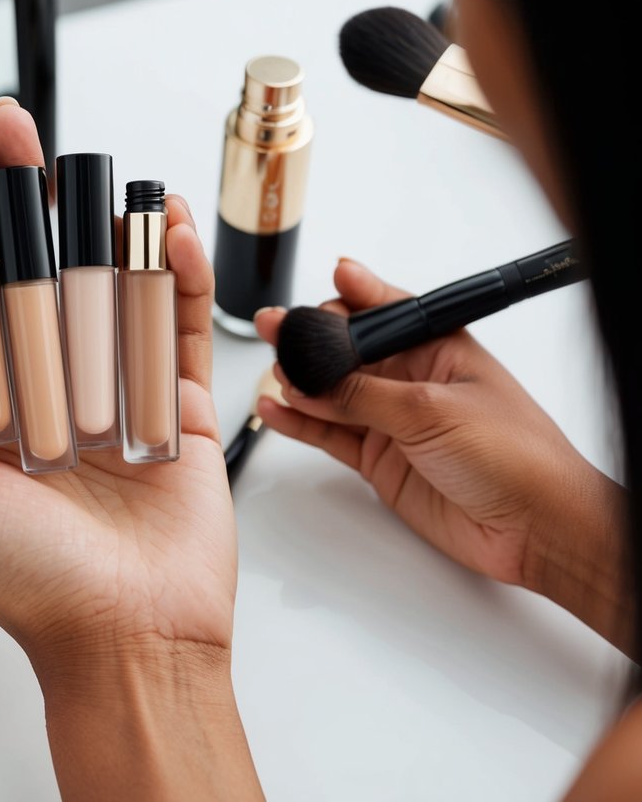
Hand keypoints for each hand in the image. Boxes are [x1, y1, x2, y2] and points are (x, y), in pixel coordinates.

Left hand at [0, 97, 260, 798]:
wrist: (132, 640)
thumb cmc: (22, 586)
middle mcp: (24, 385)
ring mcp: (100, 384)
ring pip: (80, 273)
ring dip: (64, 203)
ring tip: (39, 143)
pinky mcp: (168, 396)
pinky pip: (172, 318)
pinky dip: (171, 264)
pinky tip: (156, 214)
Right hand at [255, 259, 630, 649]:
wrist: (535, 527)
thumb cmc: (516, 456)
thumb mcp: (432, 410)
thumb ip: (365, 395)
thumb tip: (312, 378)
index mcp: (440, 350)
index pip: (387, 312)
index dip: (356, 295)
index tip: (329, 277)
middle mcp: (413, 381)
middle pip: (349, 352)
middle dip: (312, 339)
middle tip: (276, 329)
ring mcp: (394, 422)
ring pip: (332, 394)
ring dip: (299, 381)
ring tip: (271, 368)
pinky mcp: (380, 460)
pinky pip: (329, 434)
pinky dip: (300, 422)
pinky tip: (276, 410)